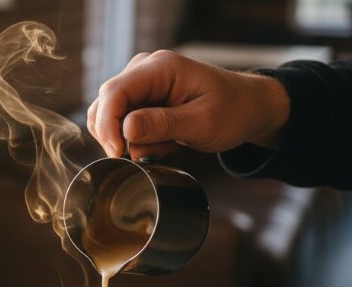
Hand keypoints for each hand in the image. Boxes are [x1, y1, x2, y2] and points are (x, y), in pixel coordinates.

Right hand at [87, 50, 290, 159]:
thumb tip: (125, 129)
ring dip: (128, 141)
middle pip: (104, 105)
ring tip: (163, 146)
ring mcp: (139, 84)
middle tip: (148, 155)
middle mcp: (143, 70)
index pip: (114, 92)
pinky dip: (135, 140)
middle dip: (117, 136)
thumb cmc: (232, 111)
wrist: (246, 108)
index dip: (108, 125)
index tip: (118, 153)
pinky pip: (119, 123)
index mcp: (160, 67)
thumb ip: (163, 124)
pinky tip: (160, 143)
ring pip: (108, 116)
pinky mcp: (139, 99)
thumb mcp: (202, 123)